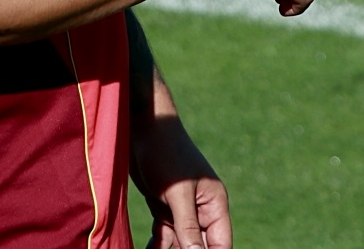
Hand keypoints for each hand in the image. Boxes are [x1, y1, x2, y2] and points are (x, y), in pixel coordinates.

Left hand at [133, 117, 230, 248]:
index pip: (220, 243)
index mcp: (215, 203)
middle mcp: (202, 208)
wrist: (143, 126)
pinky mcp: (163, 205)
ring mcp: (182, 208)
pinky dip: (157, 245)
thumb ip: (188, 226)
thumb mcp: (177, 193)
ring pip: (181, 242)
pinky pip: (164, 234)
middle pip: (201, 245)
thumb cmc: (165, 153)